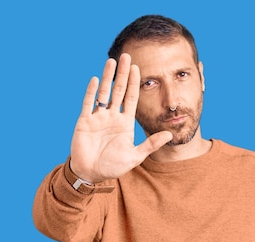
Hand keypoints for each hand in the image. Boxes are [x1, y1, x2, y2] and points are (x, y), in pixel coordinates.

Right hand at [69, 53, 171, 182]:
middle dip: (123, 74)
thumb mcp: (134, 157)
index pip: (131, 98)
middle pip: (118, 90)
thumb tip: (169, 135)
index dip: (134, 83)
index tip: (138, 68)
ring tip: (112, 61)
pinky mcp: (84, 122)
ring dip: (108, 77)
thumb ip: (150, 145)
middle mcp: (112, 117)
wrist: (91, 174)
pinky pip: (88, 103)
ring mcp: (97, 118)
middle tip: (127, 56)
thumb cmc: (112, 167)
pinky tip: (95, 80)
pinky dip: (91, 92)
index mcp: (124, 123)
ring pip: (104, 93)